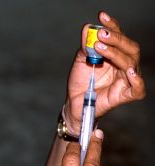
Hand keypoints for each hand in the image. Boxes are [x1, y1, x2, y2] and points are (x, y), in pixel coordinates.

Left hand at [65, 11, 144, 134]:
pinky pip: (138, 89)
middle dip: (116, 38)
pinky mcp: (125, 95)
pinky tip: (129, 72)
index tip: (102, 16)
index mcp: (114, 56)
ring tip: (100, 47)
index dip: (113, 26)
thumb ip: (86, 46)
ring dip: (116, 53)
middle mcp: (122, 66)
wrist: (74, 102)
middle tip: (101, 34)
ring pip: (130, 63)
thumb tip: (88, 28)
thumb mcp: (81, 60)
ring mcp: (125, 80)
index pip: (119, 38)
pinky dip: (137, 80)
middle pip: (129, 48)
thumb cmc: (80, 82)